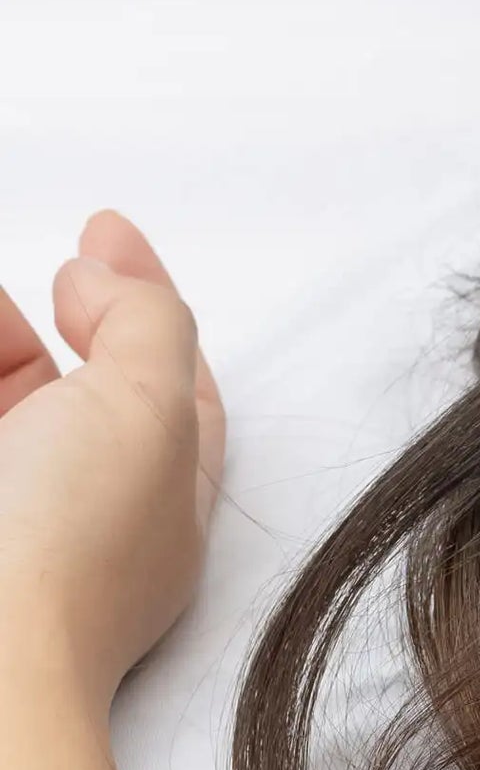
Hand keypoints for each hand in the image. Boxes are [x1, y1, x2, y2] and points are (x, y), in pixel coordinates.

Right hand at [0, 213, 221, 703]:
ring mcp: (10, 527)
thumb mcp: (148, 408)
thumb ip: (146, 322)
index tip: (101, 226)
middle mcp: (80, 515)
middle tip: (34, 277)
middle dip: (37, 322)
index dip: (145, 297)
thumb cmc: (62, 543)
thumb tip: (101, 273)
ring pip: (7, 412)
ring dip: (1, 349)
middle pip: (67, 390)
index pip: (173, 382)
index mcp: (163, 497)